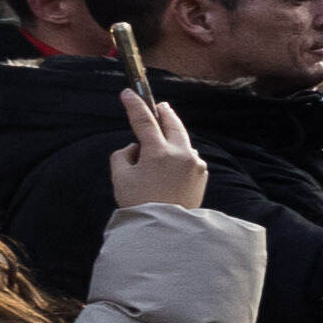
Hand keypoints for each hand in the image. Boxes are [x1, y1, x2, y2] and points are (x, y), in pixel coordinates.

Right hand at [109, 87, 208, 213]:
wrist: (166, 229)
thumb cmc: (139, 203)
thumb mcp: (120, 178)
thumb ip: (124, 155)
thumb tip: (135, 147)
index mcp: (159, 152)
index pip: (144, 121)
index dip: (134, 105)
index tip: (128, 92)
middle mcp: (182, 153)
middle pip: (173, 124)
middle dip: (164, 113)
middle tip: (158, 105)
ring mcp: (195, 164)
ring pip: (182, 141)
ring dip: (172, 135)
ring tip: (162, 135)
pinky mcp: (202, 174)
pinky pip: (188, 157)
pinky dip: (179, 153)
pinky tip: (171, 161)